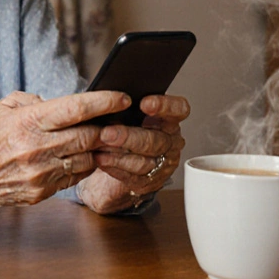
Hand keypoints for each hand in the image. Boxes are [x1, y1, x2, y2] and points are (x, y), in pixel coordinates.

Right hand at [0, 90, 130, 209]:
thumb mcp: (5, 107)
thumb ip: (36, 101)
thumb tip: (67, 106)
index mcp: (28, 121)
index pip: (76, 108)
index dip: (104, 102)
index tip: (123, 98)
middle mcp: (36, 147)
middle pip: (89, 136)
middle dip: (108, 128)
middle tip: (117, 122)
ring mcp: (40, 173)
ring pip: (87, 159)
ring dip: (97, 150)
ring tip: (100, 140)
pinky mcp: (41, 192)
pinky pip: (75, 177)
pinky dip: (83, 166)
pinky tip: (80, 157)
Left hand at [76, 94, 189, 213]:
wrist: (118, 161)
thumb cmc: (124, 129)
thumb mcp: (128, 114)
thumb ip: (126, 106)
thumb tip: (110, 95)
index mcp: (169, 120)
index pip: (179, 110)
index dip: (165, 106)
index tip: (144, 103)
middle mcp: (170, 142)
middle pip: (156, 140)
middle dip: (129, 136)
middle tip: (107, 133)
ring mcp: (161, 164)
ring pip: (144, 161)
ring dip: (119, 155)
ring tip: (99, 148)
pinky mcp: (148, 182)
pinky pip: (133, 177)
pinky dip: (114, 167)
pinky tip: (101, 160)